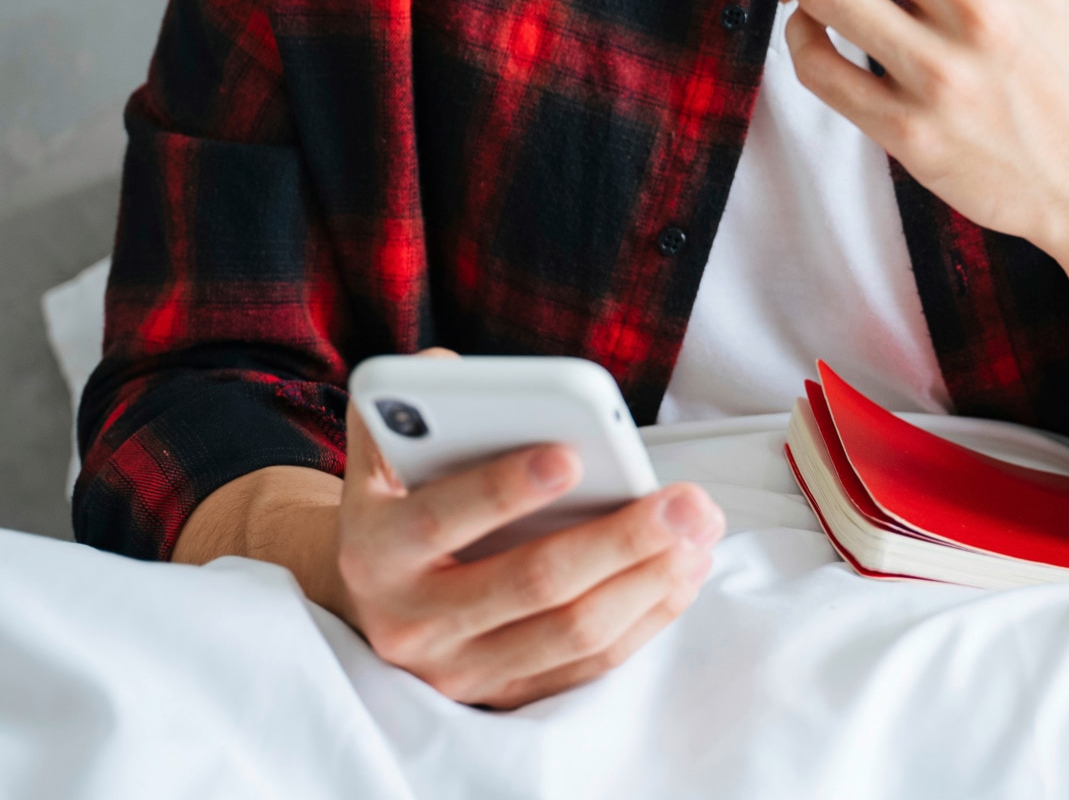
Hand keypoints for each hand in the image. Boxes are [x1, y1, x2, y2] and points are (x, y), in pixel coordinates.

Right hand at [329, 395, 723, 708]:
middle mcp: (412, 622)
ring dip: (648, 582)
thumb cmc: (398, 503)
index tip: (573, 455)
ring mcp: (458, 669)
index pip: (442, 519)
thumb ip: (410, 401)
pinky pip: (587, 666)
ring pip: (572, 632)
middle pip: (531, 583)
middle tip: (686, 502)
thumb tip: (454, 373)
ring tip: (698, 533)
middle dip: (619, 539)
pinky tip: (683, 573)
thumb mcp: (381, 448)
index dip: (505, 488)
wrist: (370, 598)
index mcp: (376, 551)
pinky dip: (645, 620)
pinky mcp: (502, 695)